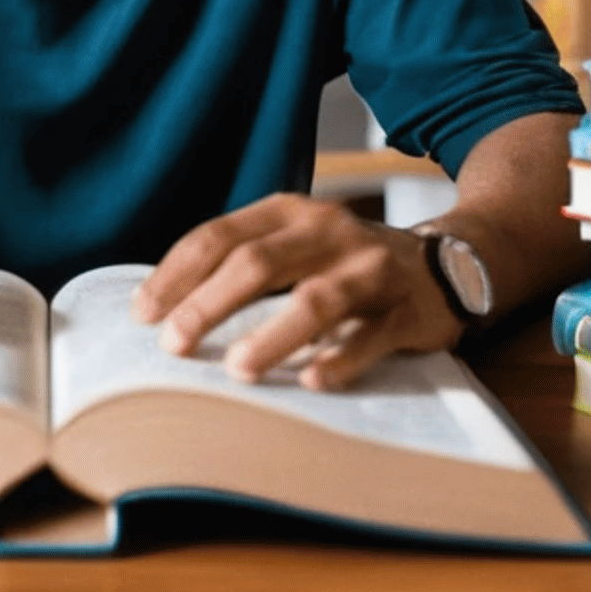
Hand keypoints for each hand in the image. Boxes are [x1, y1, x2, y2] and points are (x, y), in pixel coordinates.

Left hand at [131, 193, 464, 390]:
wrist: (447, 264)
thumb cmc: (346, 262)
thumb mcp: (295, 245)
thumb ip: (243, 264)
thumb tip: (166, 309)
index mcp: (288, 212)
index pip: (219, 236)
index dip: (178, 274)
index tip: (143, 313)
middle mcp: (327, 230)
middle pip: (258, 262)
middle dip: (210, 303)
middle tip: (174, 344)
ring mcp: (369, 267)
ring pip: (316, 298)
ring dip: (272, 334)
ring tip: (238, 368)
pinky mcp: (406, 308)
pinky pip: (371, 335)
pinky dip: (341, 358)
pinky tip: (313, 379)